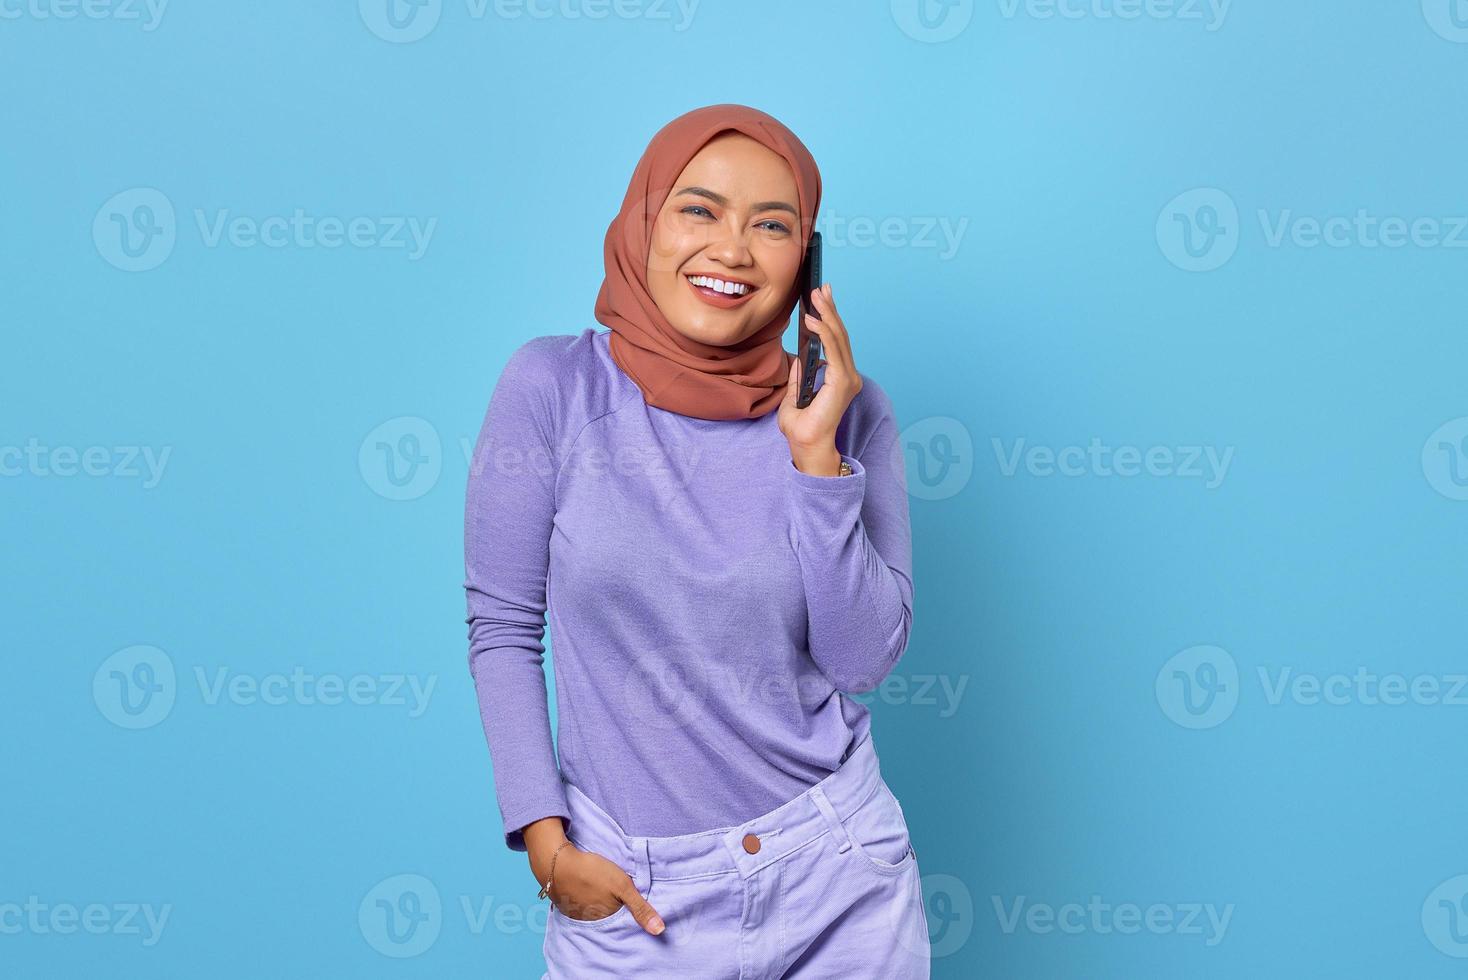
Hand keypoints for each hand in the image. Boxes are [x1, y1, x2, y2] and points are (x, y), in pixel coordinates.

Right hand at [539, 842, 665, 934]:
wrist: (557, 862)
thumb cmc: (592, 872)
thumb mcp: (622, 886)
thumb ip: (641, 908)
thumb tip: (659, 931)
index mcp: (607, 919)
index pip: (625, 923)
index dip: (632, 914)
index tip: (634, 903)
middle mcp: (592, 922)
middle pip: (611, 918)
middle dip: (617, 909)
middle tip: (617, 893)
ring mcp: (579, 914)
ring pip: (597, 912)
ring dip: (602, 904)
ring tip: (605, 890)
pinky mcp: (569, 905)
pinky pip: (584, 906)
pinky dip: (590, 899)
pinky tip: (591, 889)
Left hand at [778, 282, 862, 474]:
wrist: (806, 446)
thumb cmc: (801, 427)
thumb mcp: (795, 394)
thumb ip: (801, 375)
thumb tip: (798, 357)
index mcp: (839, 378)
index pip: (836, 342)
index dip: (830, 318)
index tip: (822, 298)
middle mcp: (848, 376)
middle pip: (840, 335)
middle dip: (830, 309)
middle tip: (821, 287)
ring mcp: (848, 378)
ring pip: (839, 338)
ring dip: (828, 314)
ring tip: (818, 295)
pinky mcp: (842, 382)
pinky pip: (833, 350)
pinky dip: (824, 332)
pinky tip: (814, 319)